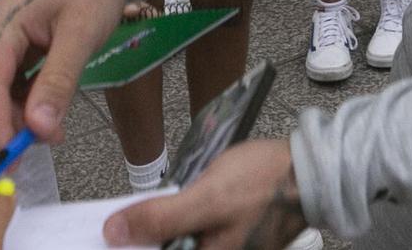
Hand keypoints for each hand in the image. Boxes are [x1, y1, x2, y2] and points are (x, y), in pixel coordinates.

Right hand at [0, 0, 128, 145]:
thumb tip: (37, 130)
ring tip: (51, 134)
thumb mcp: (80, 34)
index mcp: (0, 25)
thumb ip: (58, 81)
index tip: (12, 157)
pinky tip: (48, 114)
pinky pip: (12, 79)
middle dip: (9, 123)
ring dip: (18, 114)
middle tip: (41, 147)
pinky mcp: (16, 41)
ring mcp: (3, 36)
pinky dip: (26, 99)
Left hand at [105, 139, 304, 249]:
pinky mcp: (228, 243)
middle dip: (139, 240)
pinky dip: (173, 229)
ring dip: (155, 234)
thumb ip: (160, 219)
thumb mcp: (205, 198)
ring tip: (138, 216)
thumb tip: (113, 233)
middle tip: (116, 223)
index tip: (103, 235)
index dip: (130, 249)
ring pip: (177, 246)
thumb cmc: (262, 184)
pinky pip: (190, 240)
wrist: (308, 170)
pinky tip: (166, 211)